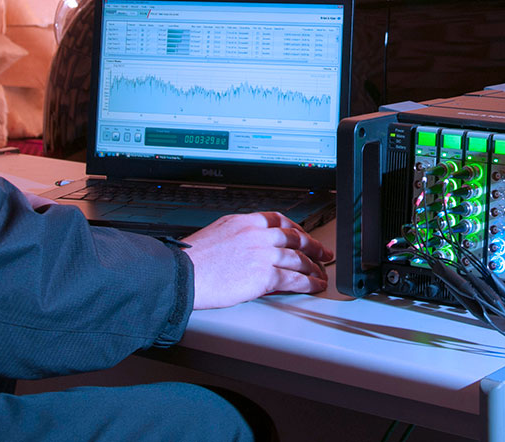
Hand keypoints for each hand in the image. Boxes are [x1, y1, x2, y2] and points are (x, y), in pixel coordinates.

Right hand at [182, 212, 334, 309]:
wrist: (182, 274)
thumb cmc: (192, 259)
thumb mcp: (217, 233)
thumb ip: (239, 236)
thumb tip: (249, 245)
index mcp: (245, 222)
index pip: (279, 220)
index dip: (297, 228)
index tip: (304, 234)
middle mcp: (256, 235)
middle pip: (294, 238)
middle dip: (313, 247)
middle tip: (323, 253)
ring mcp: (262, 254)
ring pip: (298, 259)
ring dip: (313, 268)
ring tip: (321, 274)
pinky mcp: (263, 275)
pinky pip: (294, 278)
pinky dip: (308, 283)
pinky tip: (314, 286)